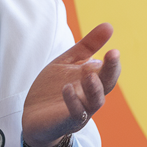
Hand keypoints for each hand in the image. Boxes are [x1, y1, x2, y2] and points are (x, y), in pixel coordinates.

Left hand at [22, 23, 120, 146]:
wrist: (33, 118)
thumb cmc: (53, 89)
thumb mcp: (68, 62)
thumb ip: (87, 46)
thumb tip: (109, 25)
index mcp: (93, 81)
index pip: (109, 71)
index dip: (112, 61)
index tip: (113, 48)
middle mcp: (91, 96)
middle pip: (107, 84)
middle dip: (111, 70)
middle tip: (113, 54)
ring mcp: (81, 110)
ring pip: (95, 100)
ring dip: (94, 88)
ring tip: (89, 74)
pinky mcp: (67, 121)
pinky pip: (76, 113)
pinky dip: (73, 101)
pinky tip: (67, 89)